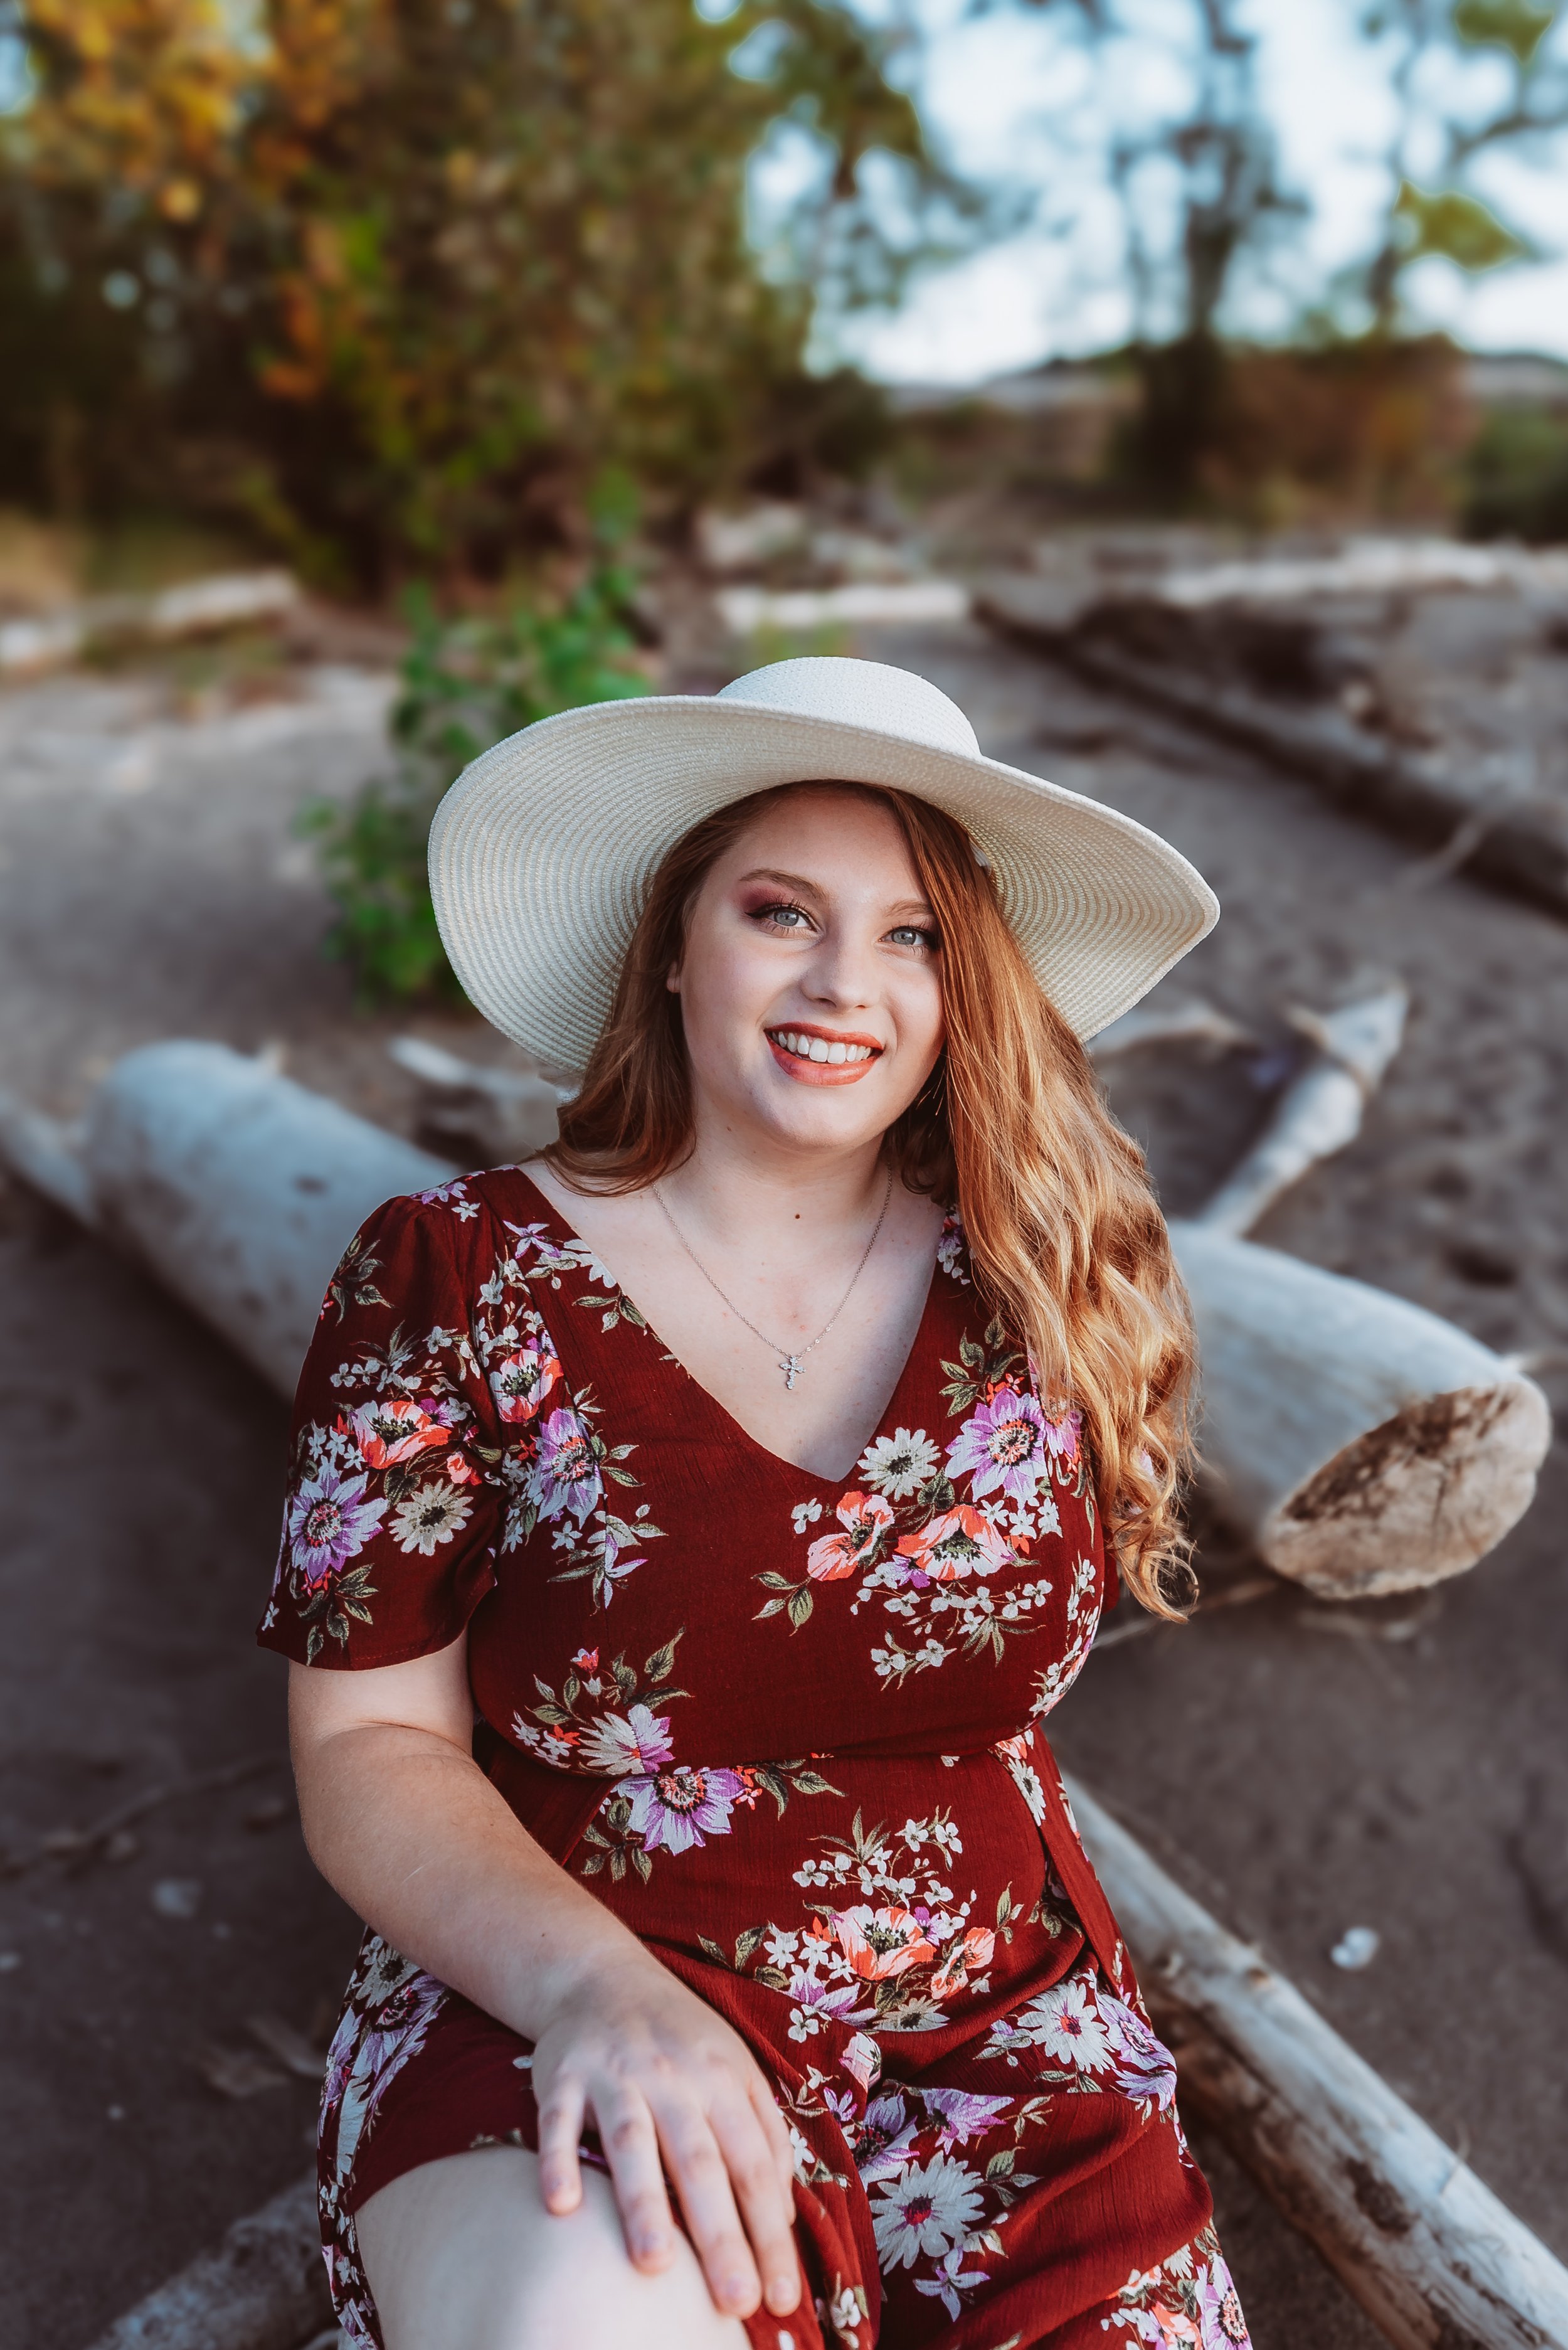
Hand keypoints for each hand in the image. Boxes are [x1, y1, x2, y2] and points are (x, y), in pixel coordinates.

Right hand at [528, 1952, 800, 2323]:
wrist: (602, 1974)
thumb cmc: (680, 2038)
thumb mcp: (735, 2069)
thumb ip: (765, 2134)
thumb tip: (785, 2214)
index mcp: (722, 2081)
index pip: (753, 2167)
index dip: (768, 2233)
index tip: (779, 2297)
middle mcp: (672, 2078)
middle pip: (700, 2162)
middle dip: (719, 2235)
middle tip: (733, 2301)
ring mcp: (615, 2074)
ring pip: (632, 2140)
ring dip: (643, 2202)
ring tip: (655, 2266)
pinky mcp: (562, 2074)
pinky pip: (558, 2121)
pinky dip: (557, 2159)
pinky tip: (563, 2205)